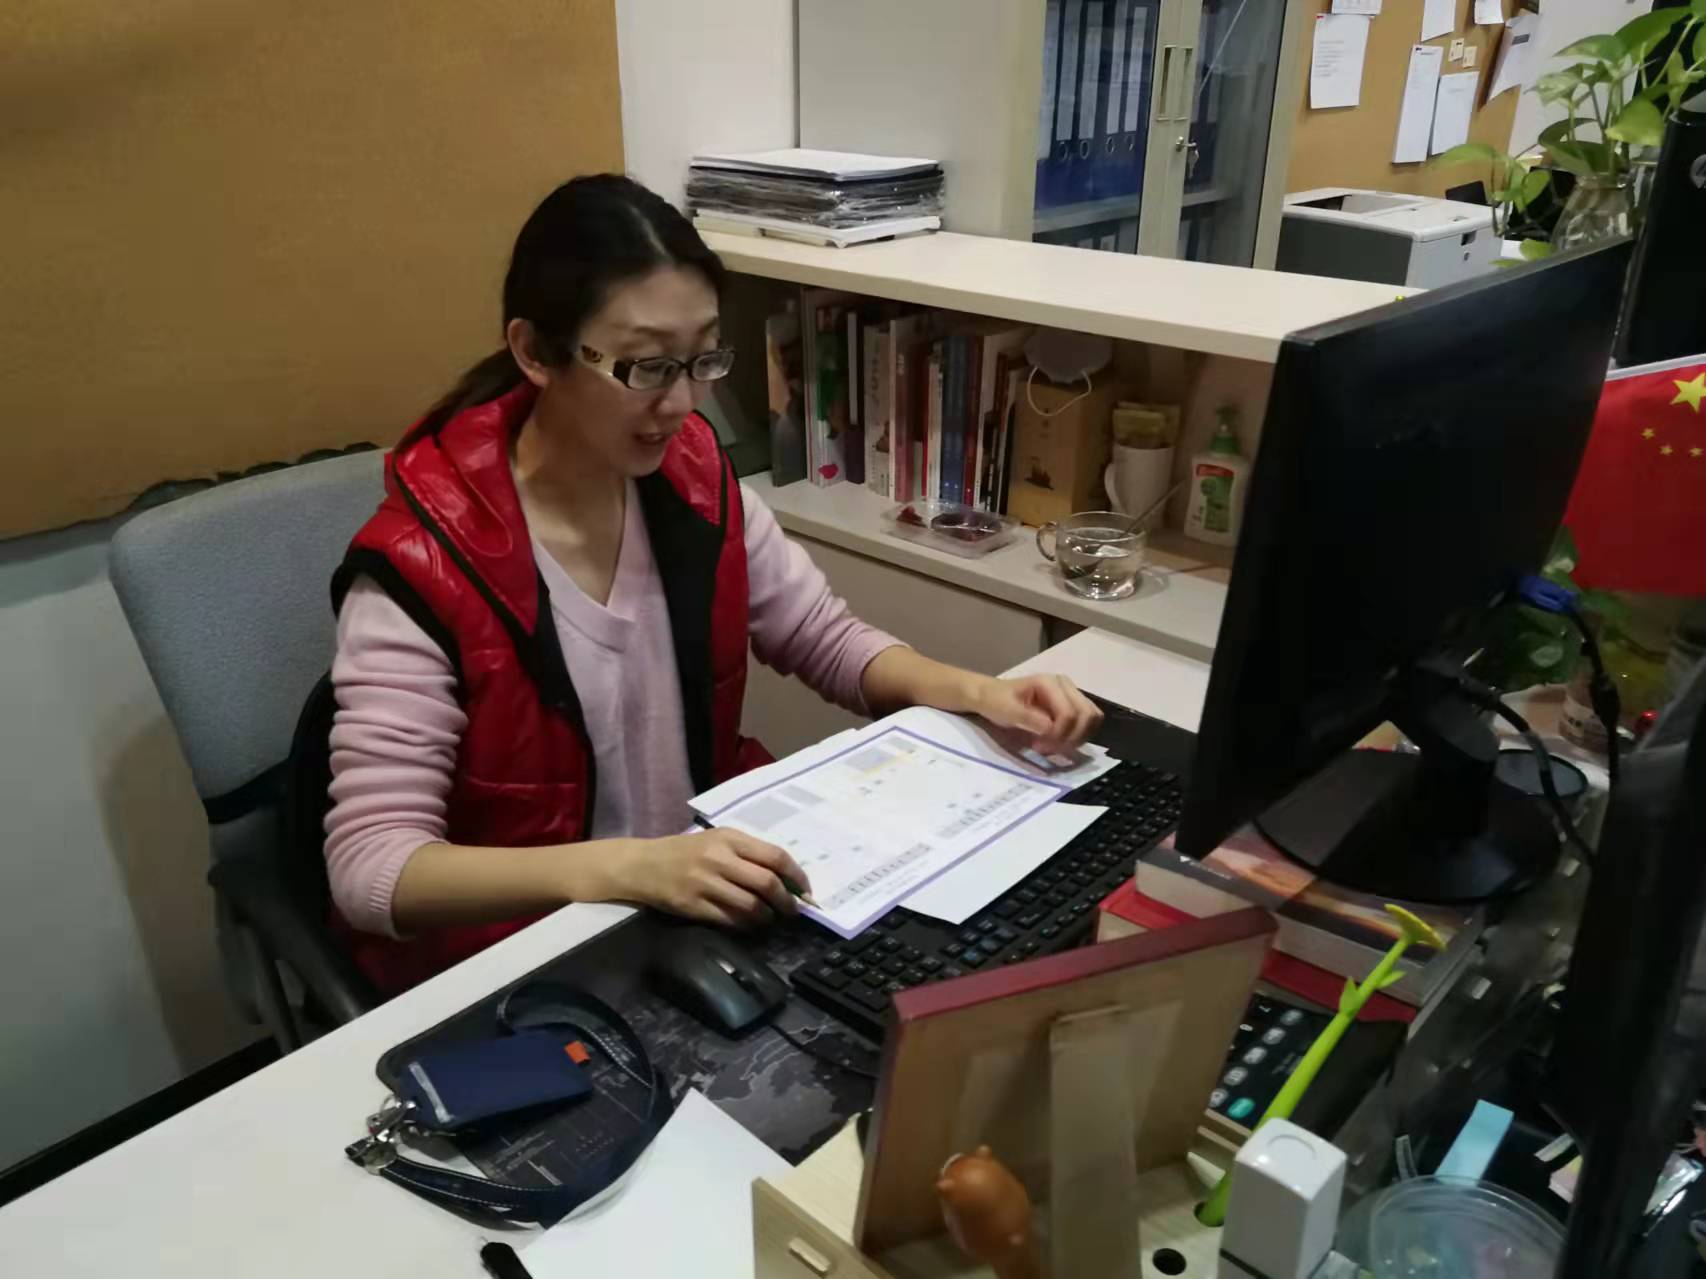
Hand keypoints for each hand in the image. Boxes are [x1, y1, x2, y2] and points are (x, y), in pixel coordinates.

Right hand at [618, 829, 812, 928]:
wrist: (643, 864)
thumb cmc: (687, 851)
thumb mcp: (718, 840)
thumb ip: (750, 854)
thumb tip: (787, 878)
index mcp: (730, 838)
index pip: (775, 856)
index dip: (797, 876)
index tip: (806, 891)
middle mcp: (719, 859)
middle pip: (767, 883)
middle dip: (787, 901)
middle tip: (793, 911)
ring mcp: (705, 883)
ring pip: (751, 906)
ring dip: (767, 917)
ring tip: (770, 919)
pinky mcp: (693, 906)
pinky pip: (730, 921)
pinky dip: (746, 926)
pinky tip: (750, 925)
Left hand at [974, 674, 1103, 755]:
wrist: (991, 696)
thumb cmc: (997, 701)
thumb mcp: (1007, 710)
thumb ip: (1029, 718)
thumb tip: (1051, 729)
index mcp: (1049, 683)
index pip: (1069, 713)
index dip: (1059, 734)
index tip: (1039, 747)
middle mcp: (1065, 685)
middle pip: (1088, 715)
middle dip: (1072, 737)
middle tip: (1049, 749)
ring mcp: (1071, 694)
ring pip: (1092, 718)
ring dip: (1078, 738)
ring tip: (1055, 746)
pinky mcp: (1072, 705)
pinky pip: (1087, 722)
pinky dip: (1078, 736)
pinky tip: (1059, 742)